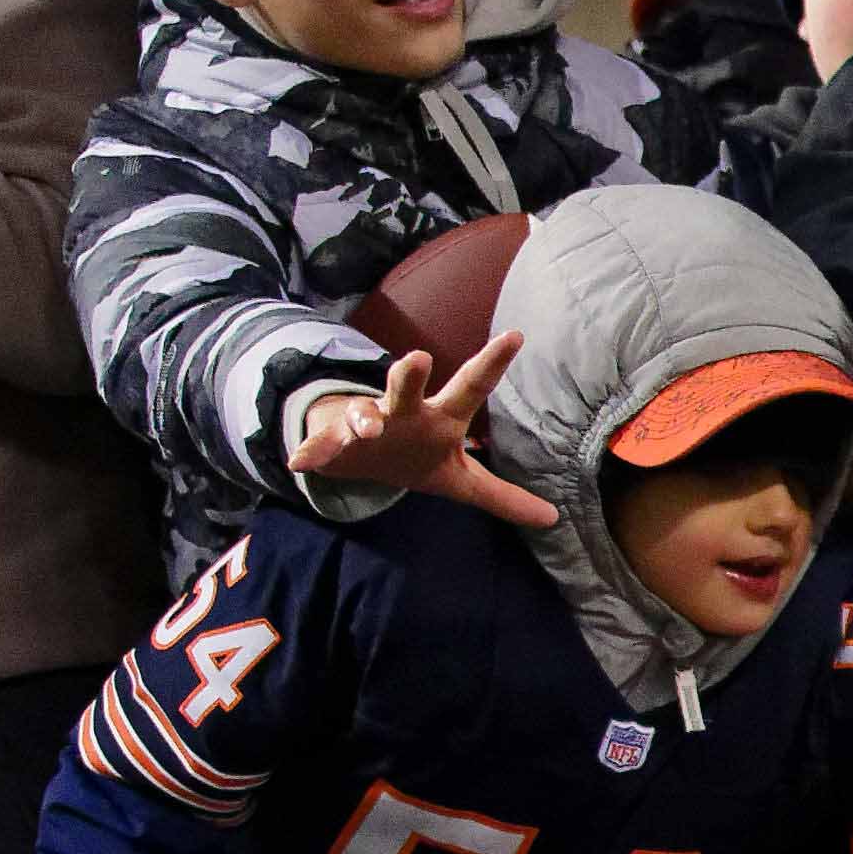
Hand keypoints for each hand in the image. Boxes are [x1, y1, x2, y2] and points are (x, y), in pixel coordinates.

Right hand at [280, 334, 552, 526]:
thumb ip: (503, 496)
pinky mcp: (333, 442)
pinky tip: (300, 460)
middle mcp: (403, 412)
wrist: (358, 456)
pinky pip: (321, 446)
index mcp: (440, 419)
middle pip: (408, 388)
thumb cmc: (415, 456)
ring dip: (362, 417)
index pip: (471, 387)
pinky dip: (312, 452)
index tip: (515, 335)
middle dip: (409, 374)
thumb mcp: (460, 479)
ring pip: (362, 412)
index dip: (492, 363)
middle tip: (417, 358)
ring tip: (366, 426)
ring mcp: (365, 424)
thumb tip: (552, 518)